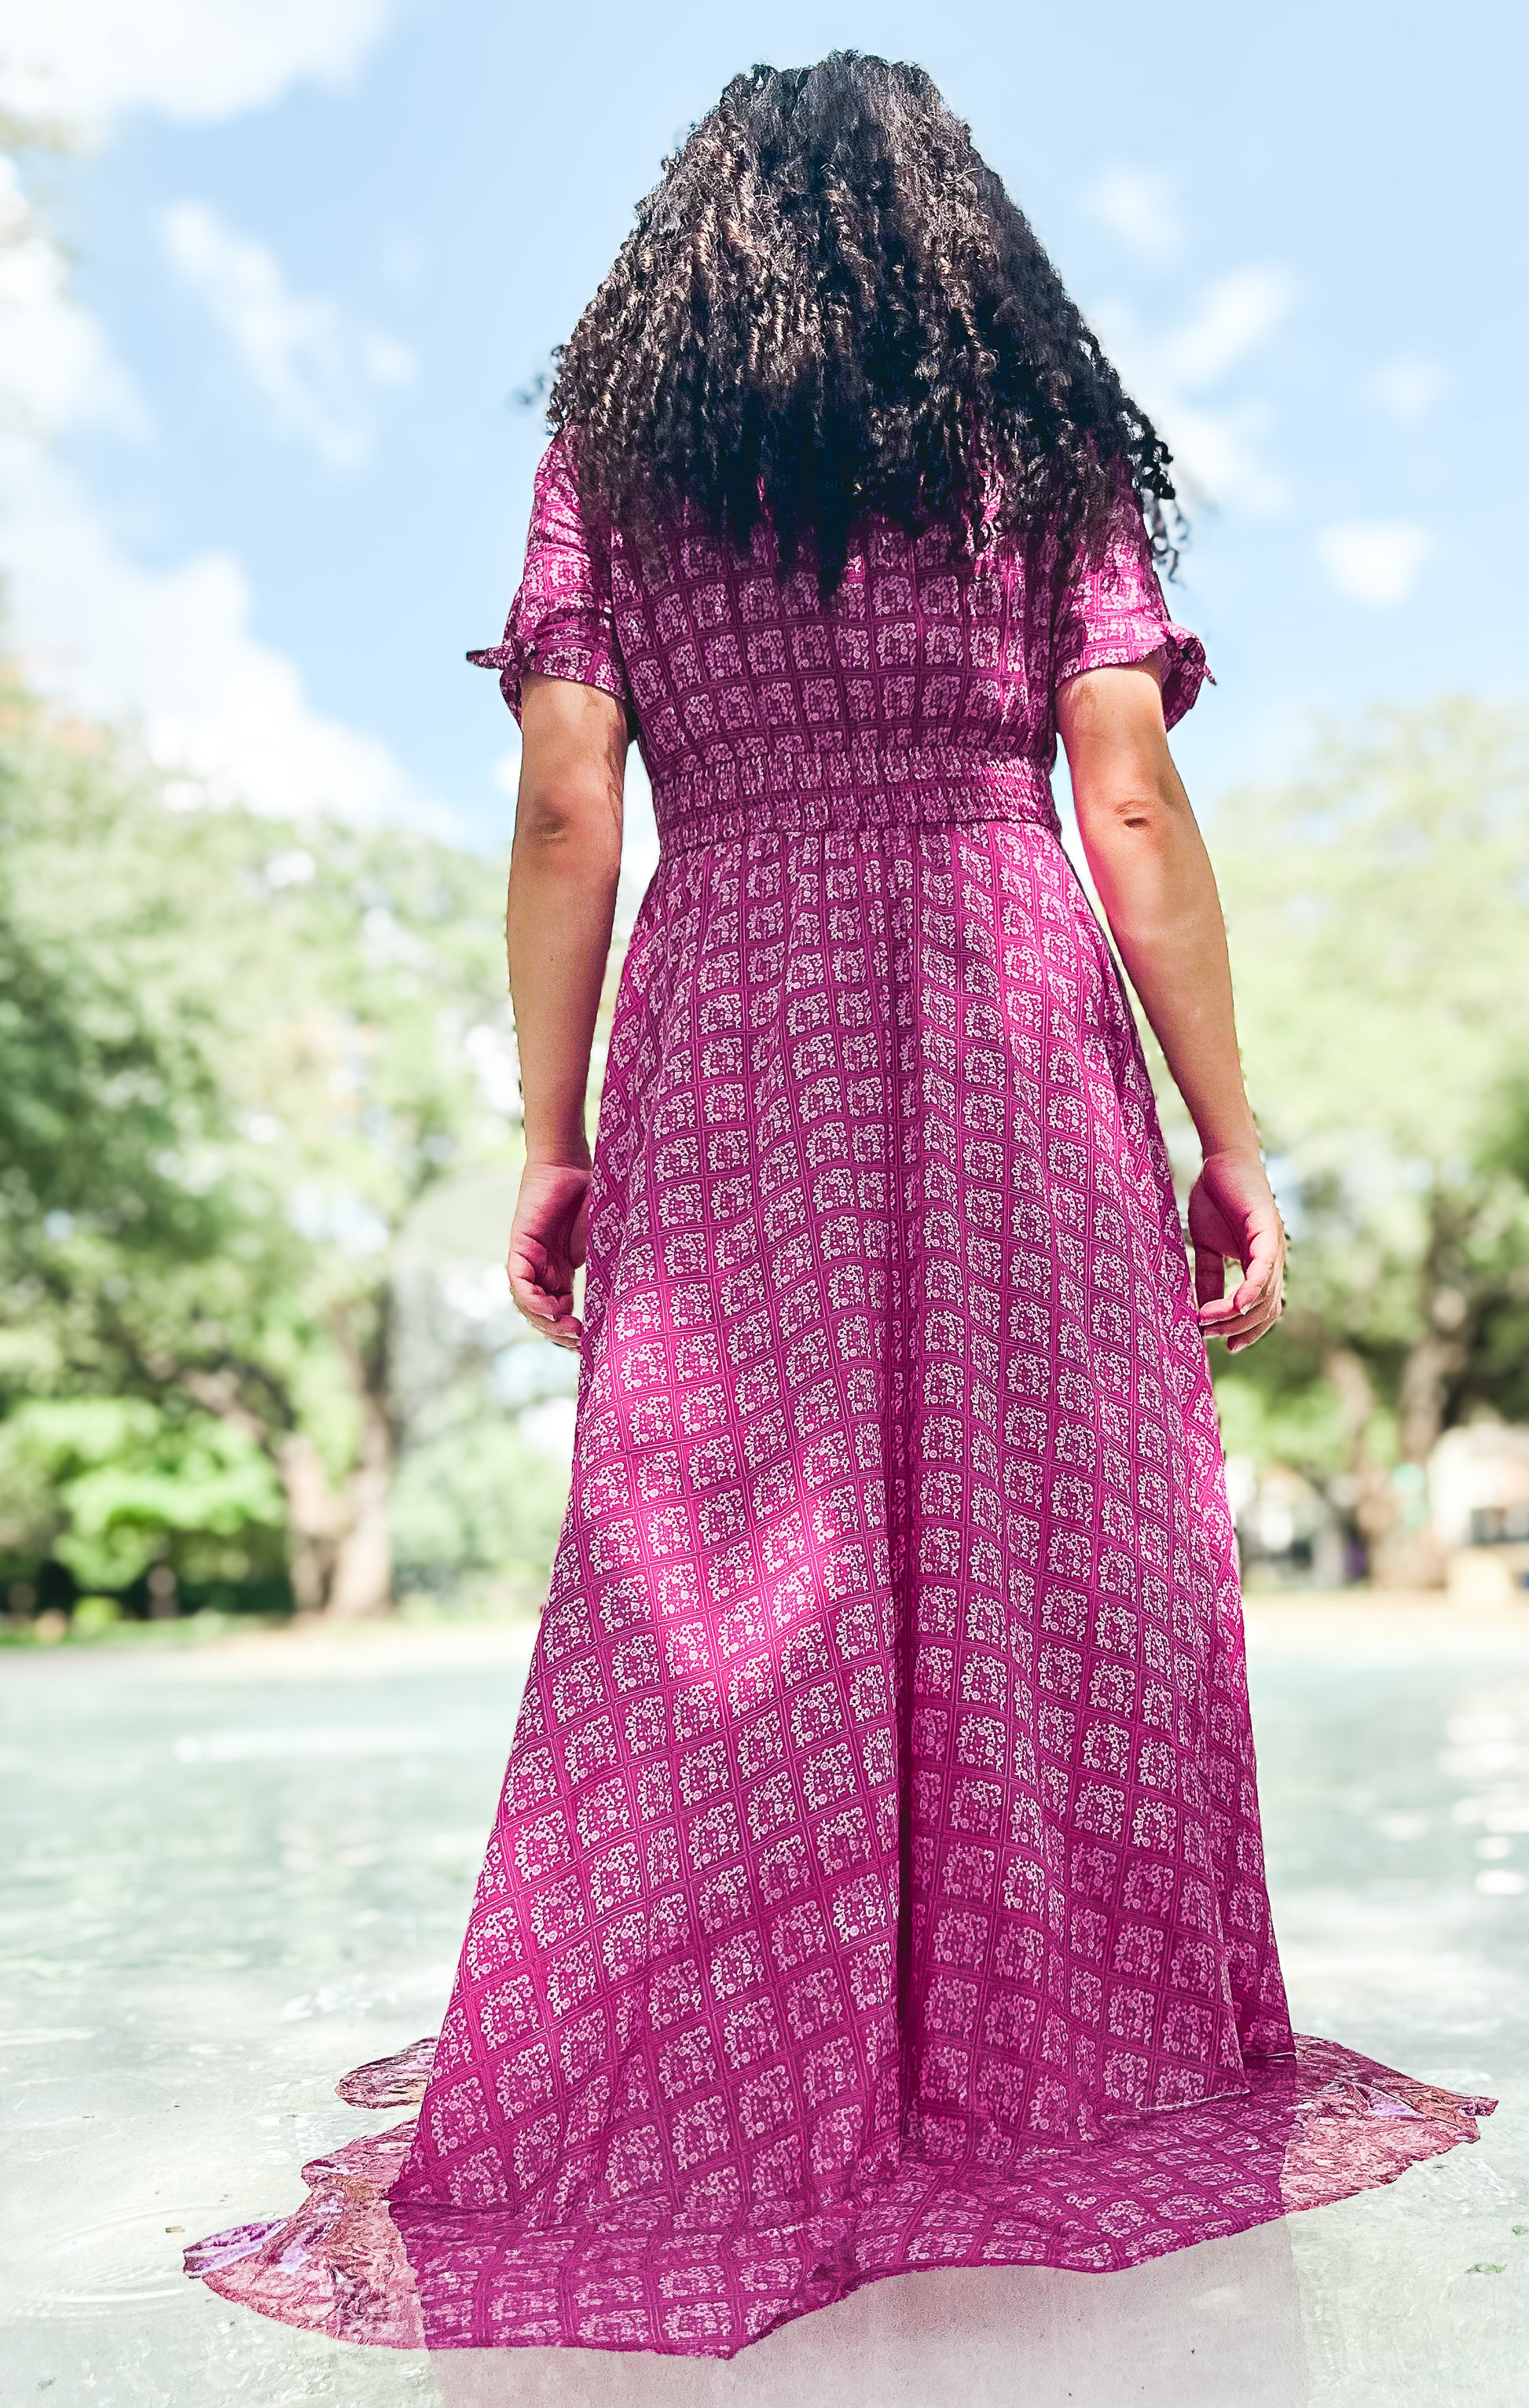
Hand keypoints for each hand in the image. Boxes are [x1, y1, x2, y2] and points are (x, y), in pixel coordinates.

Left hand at [506, 1157, 589, 1351]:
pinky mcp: (520, 1247)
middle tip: (579, 1343)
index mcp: (561, 1271)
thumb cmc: (591, 1194)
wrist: (571, 1163)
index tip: (589, 1343)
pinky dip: (531, 1300)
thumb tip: (612, 1297)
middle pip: (542, 1313)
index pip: (559, 1311)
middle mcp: (543, 1270)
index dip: (570, 1331)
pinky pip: (519, 1281)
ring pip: (527, 1304)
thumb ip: (600, 1265)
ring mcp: (530, 1259)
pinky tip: (550, 1310)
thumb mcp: (601, 1239)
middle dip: (558, 1333)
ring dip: (545, 1322)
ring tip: (568, 1330)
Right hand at [1188, 1147, 1285, 1353]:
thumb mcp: (1207, 1247)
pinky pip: (1262, 1271)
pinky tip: (1234, 1306)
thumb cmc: (1215, 1199)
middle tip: (1205, 1334)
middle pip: (1265, 1311)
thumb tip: (1201, 1313)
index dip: (1248, 1332)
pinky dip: (1250, 1291)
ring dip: (1234, 1315)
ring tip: (1205, 1321)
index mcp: (1260, 1266)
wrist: (1221, 1161)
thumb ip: (1208, 1278)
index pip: (1263, 1310)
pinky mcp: (1267, 1232)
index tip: (1226, 1348)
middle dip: (1235, 1328)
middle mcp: (1273, 1261)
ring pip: (1263, 1297)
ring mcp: (1273, 1248)